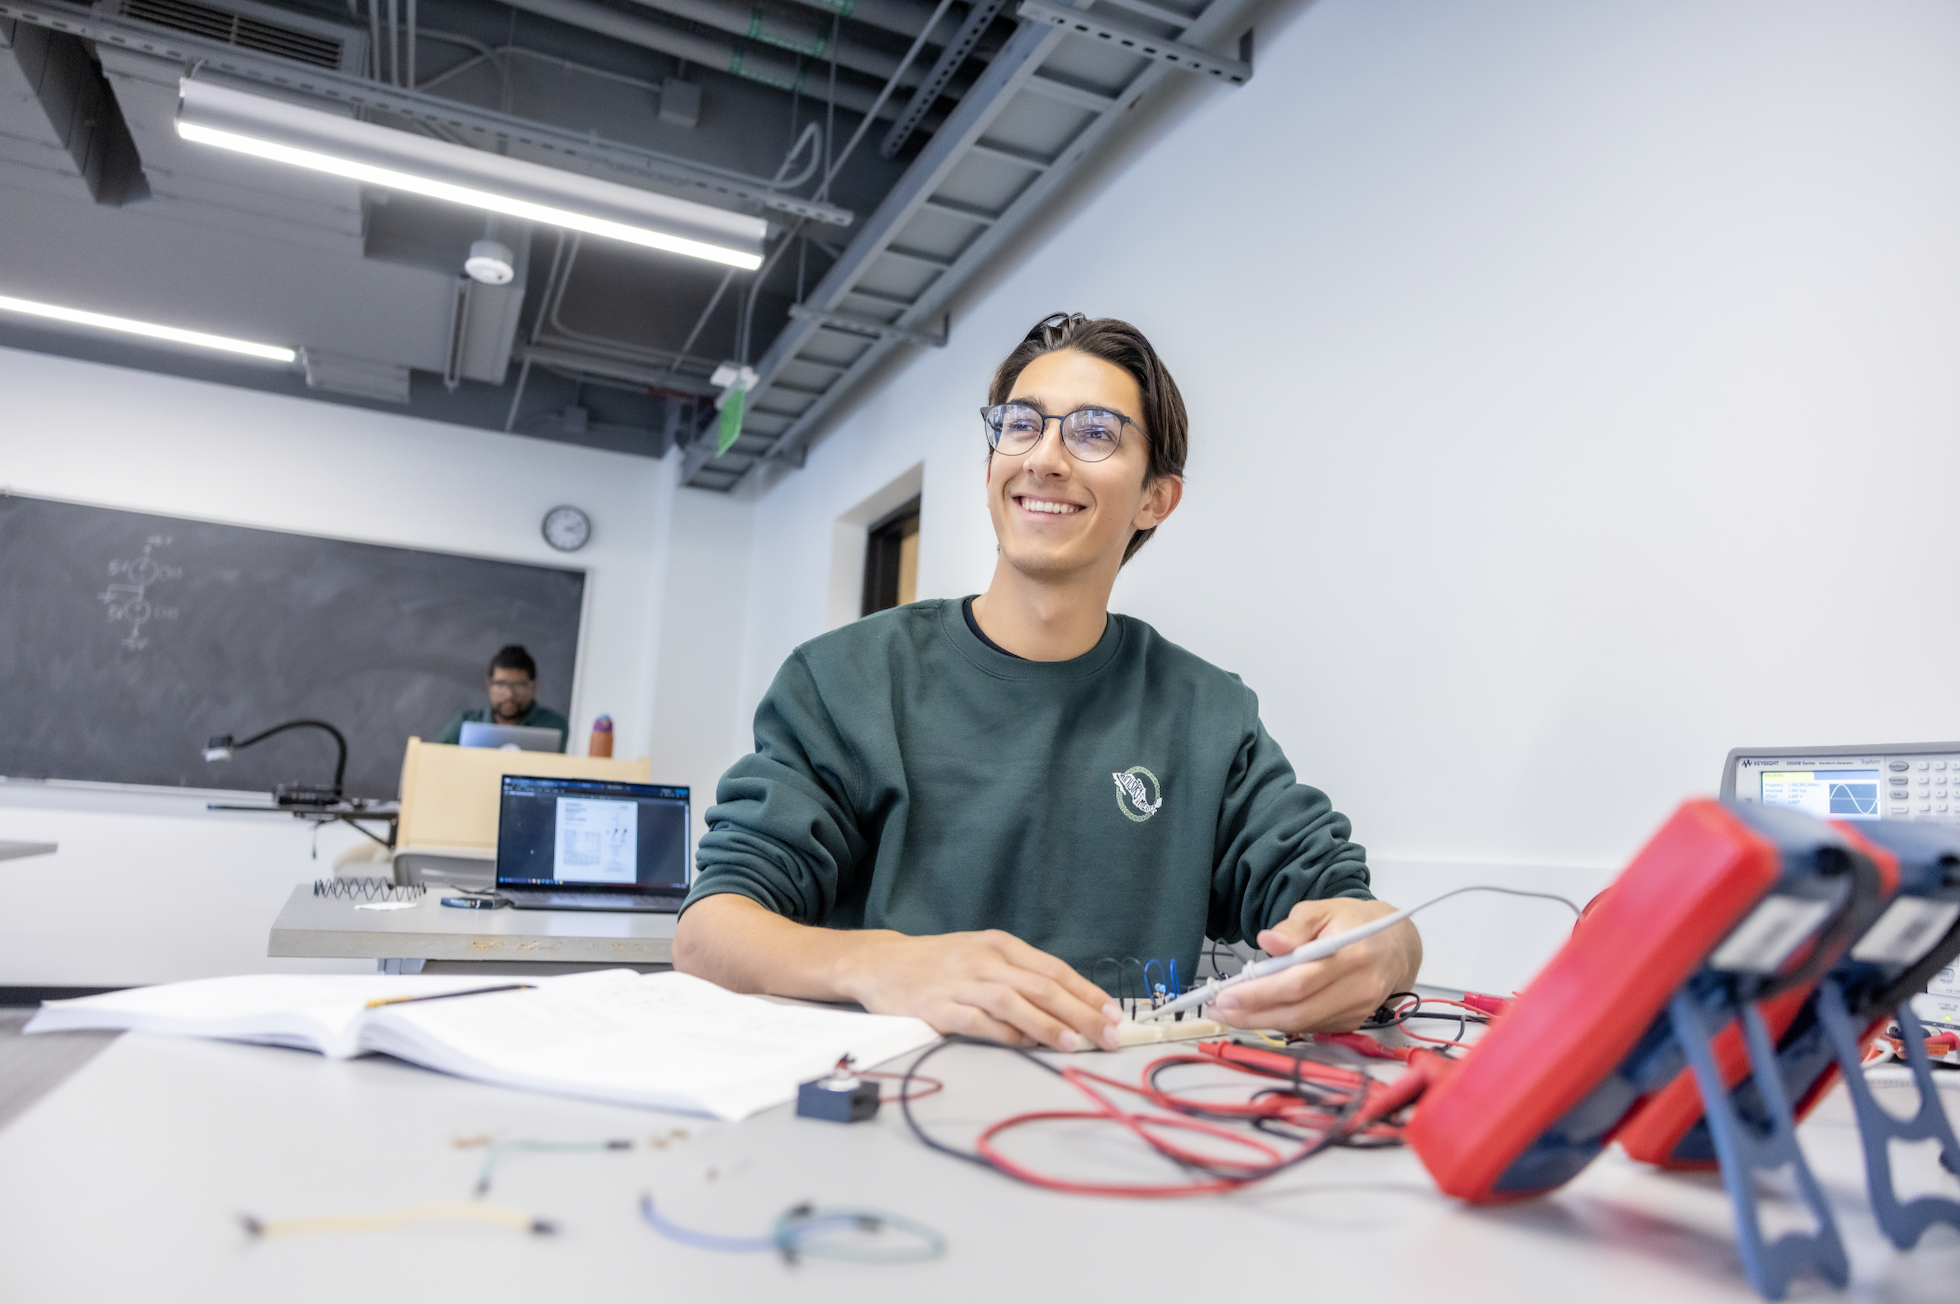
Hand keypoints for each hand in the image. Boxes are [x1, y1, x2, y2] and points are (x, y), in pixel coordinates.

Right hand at [839, 929, 1123, 1051]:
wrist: (879, 963)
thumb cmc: (939, 963)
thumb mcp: (982, 956)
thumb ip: (1020, 976)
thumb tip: (1070, 1008)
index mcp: (999, 944)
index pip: (1053, 968)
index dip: (1086, 992)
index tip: (1113, 1014)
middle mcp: (982, 960)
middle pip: (1041, 986)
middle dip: (1080, 1012)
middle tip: (1109, 1036)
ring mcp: (958, 983)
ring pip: (1013, 1002)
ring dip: (1048, 1024)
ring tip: (1075, 1043)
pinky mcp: (935, 1008)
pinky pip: (977, 1022)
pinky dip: (1004, 1034)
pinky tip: (1025, 1046)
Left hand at [1208, 897, 1421, 1034]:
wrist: (1398, 946)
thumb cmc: (1355, 923)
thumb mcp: (1323, 910)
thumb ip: (1293, 926)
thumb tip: (1267, 941)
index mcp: (1352, 954)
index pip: (1300, 981)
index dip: (1261, 992)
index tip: (1226, 994)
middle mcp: (1359, 987)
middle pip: (1298, 1010)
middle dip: (1253, 1013)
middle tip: (1218, 1009)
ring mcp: (1359, 1009)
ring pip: (1302, 1024)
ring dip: (1261, 1021)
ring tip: (1229, 1013)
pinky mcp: (1354, 1022)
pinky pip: (1312, 1027)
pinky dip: (1282, 1022)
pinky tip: (1259, 1014)